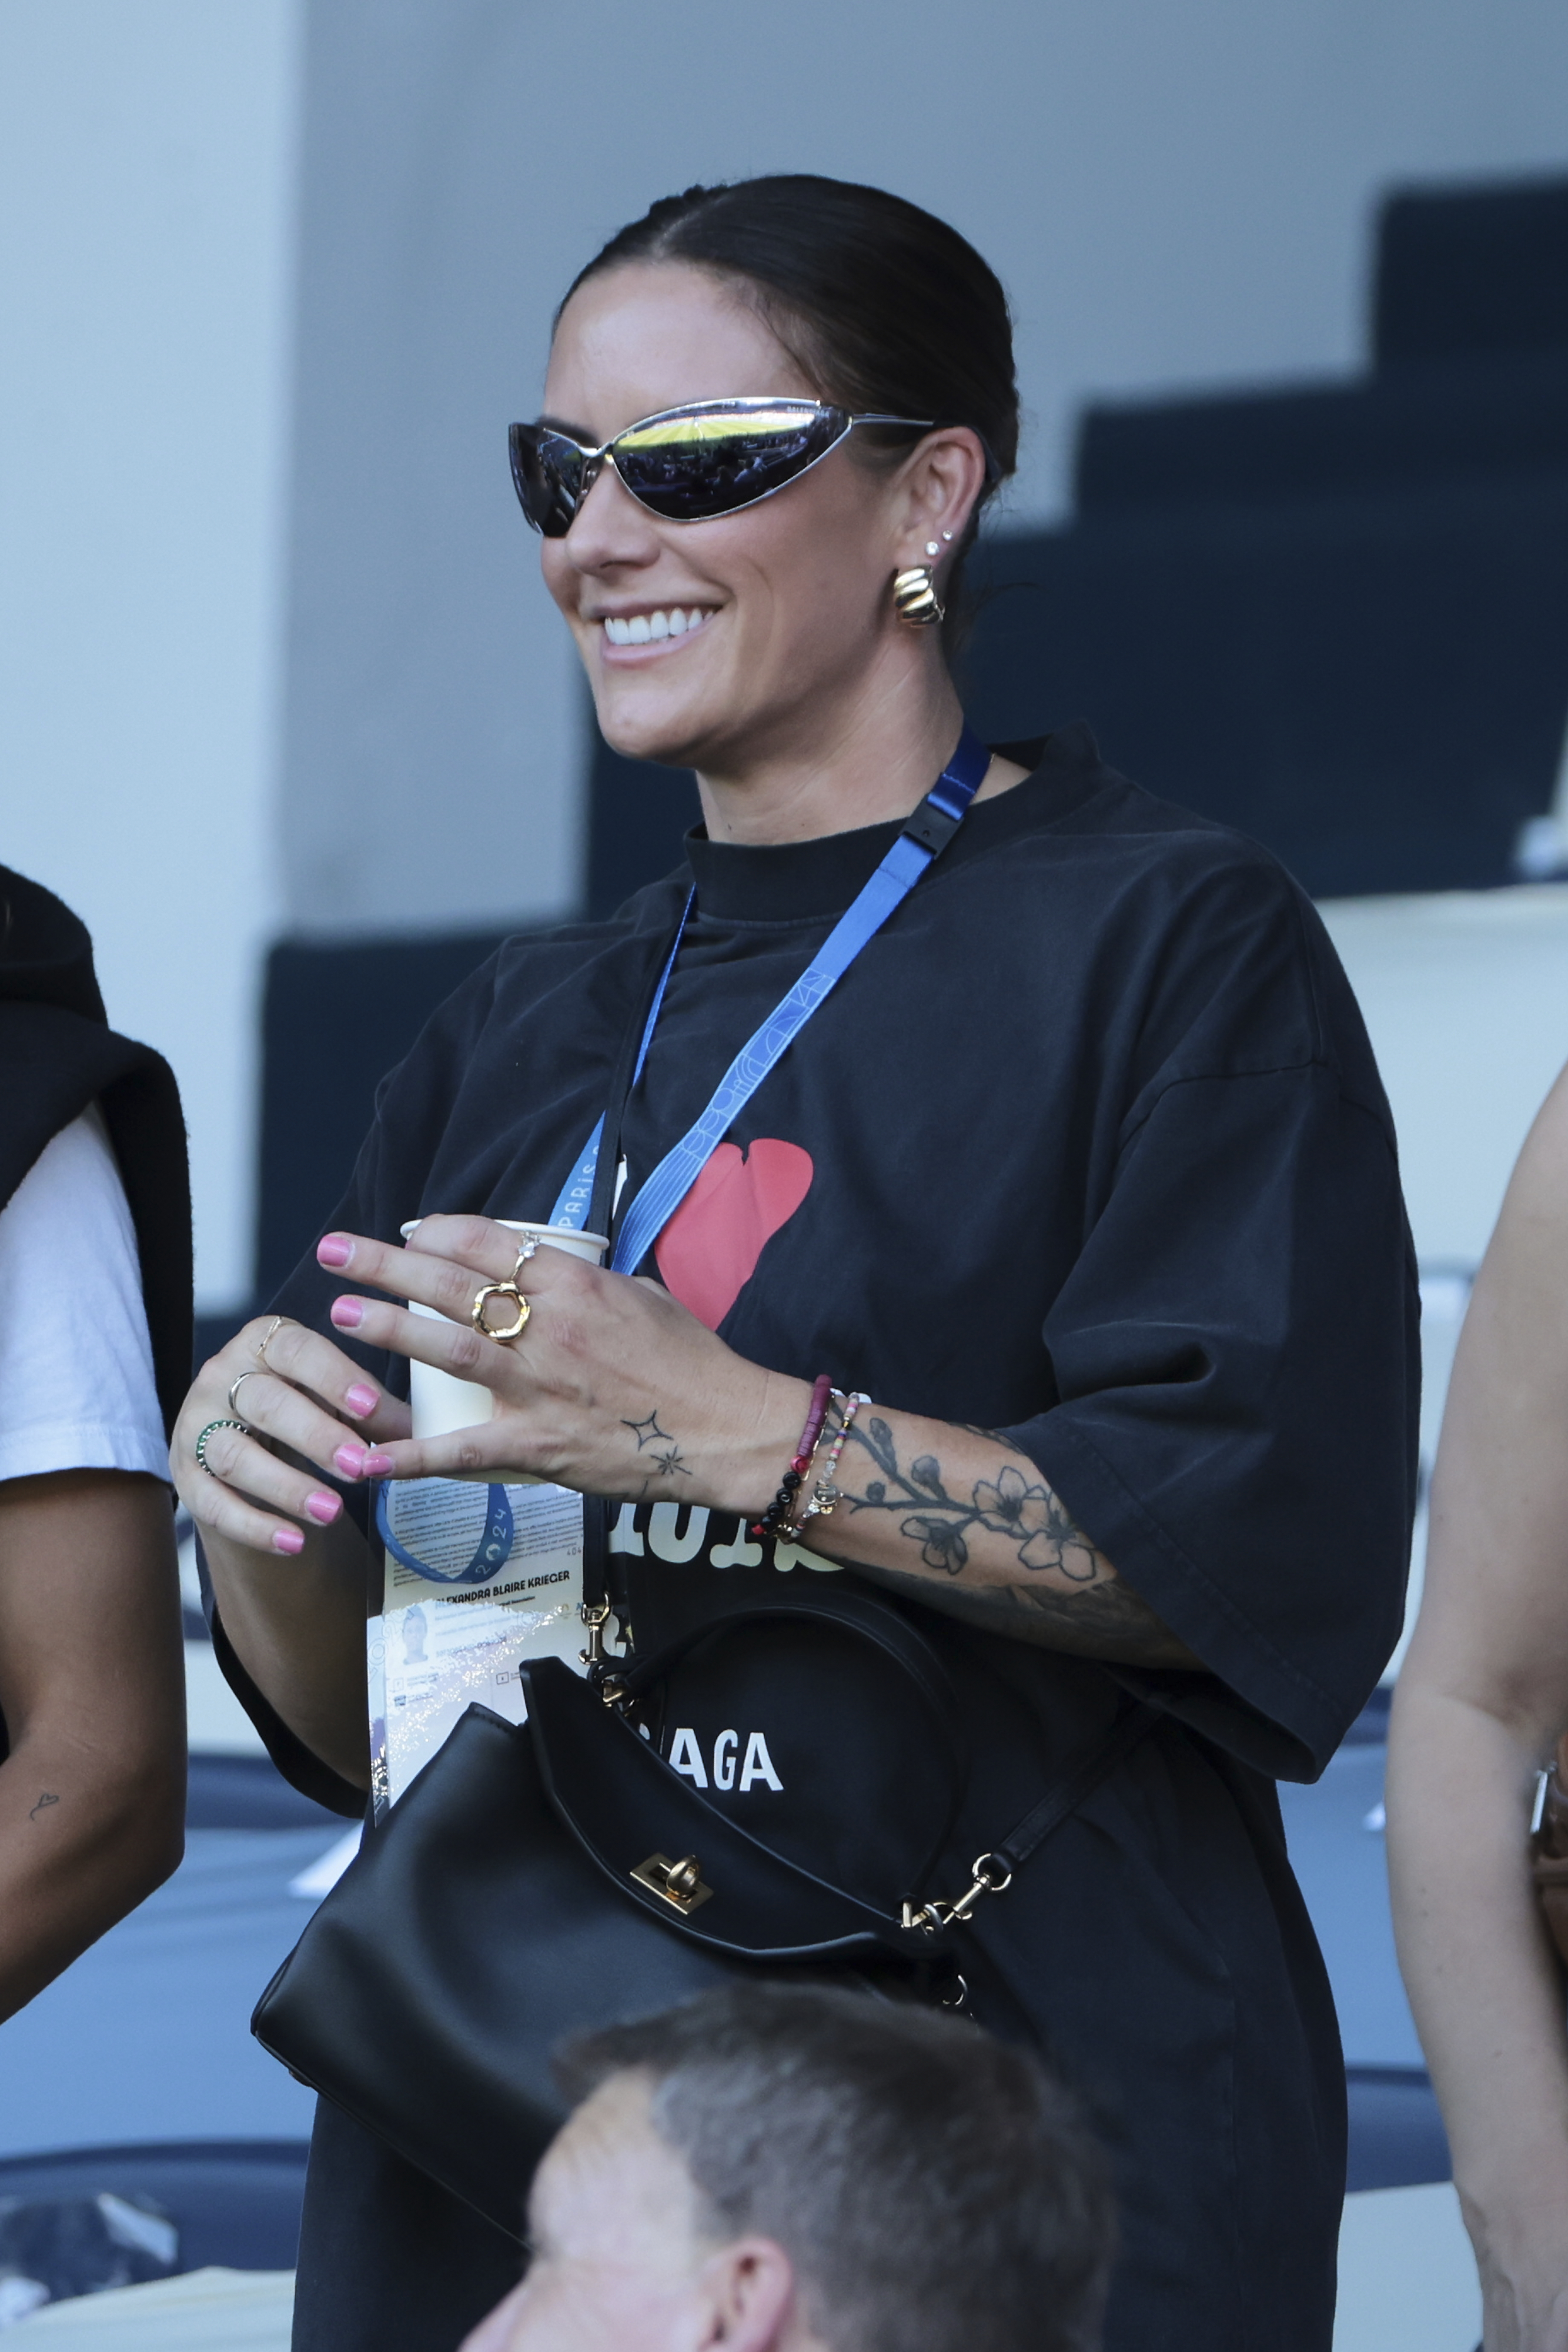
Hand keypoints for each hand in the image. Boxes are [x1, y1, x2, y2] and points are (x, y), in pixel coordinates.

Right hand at [173, 1314, 410, 1556]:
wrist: (253, 1451)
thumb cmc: (308, 1410)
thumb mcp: (339, 1400)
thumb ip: (373, 1411)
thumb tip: (415, 1434)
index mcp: (264, 1342)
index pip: (295, 1349)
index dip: (334, 1377)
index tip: (371, 1407)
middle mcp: (221, 1375)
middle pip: (265, 1402)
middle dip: (316, 1436)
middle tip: (360, 1466)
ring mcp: (196, 1426)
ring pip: (235, 1455)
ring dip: (287, 1486)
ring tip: (333, 1511)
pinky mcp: (185, 1476)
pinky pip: (212, 1504)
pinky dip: (255, 1526)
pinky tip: (294, 1542)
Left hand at [313, 1215, 806, 1513]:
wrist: (726, 1428)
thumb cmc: (692, 1361)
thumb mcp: (642, 1295)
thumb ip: (586, 1283)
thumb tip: (546, 1270)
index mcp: (577, 1285)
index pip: (490, 1243)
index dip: (438, 1231)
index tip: (406, 1230)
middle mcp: (549, 1329)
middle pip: (452, 1285)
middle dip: (386, 1265)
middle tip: (336, 1252)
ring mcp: (539, 1388)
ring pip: (448, 1349)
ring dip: (390, 1329)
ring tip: (342, 1314)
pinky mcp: (538, 1445)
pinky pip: (461, 1451)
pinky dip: (409, 1456)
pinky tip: (364, 1456)